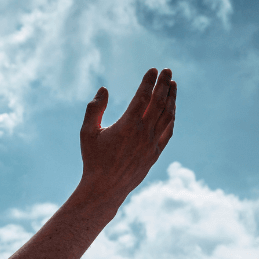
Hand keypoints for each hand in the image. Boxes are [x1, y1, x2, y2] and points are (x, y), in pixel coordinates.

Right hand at [79, 67, 175, 200]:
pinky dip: (171, 117)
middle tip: (168, 71)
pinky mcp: (156, 153)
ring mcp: (152, 143)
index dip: (148, 81)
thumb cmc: (93, 159)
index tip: (152, 70)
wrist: (105, 188)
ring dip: (171, 98)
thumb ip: (94, 109)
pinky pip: (168, 130)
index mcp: (127, 125)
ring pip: (167, 115)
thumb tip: (104, 89)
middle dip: (164, 84)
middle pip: (160, 102)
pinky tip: (171, 110)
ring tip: (172, 85)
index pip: (143, 96)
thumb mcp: (87, 133)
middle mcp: (144, 132)